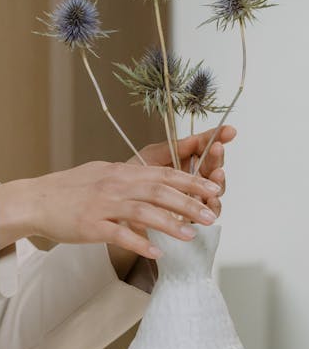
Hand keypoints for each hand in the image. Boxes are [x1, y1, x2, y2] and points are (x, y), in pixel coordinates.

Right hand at [28, 159, 221, 259]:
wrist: (35, 200)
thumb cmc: (66, 189)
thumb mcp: (100, 174)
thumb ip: (126, 178)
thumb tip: (149, 181)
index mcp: (120, 172)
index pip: (163, 173)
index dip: (190, 181)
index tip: (212, 189)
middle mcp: (115, 186)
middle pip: (159, 191)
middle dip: (189, 202)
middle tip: (210, 214)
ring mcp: (102, 205)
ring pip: (143, 212)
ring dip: (170, 223)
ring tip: (191, 235)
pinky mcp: (90, 226)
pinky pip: (119, 234)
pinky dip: (140, 243)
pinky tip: (156, 253)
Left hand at [121, 125, 235, 249]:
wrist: (119, 207)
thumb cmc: (132, 181)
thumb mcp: (150, 157)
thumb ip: (173, 148)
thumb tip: (196, 138)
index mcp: (184, 161)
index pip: (204, 147)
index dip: (217, 138)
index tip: (229, 131)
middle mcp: (192, 179)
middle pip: (213, 167)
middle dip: (217, 157)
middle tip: (217, 148)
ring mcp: (194, 198)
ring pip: (215, 189)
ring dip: (218, 180)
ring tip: (217, 172)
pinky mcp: (192, 217)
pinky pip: (209, 211)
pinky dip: (213, 205)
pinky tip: (212, 199)